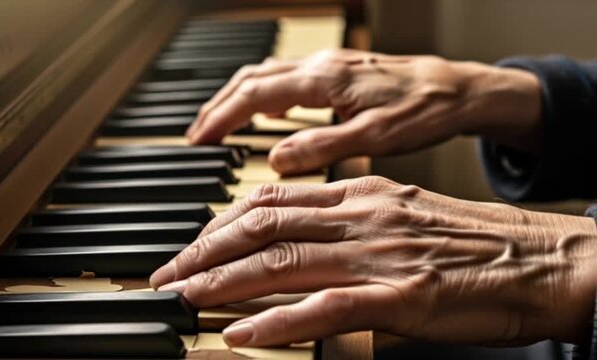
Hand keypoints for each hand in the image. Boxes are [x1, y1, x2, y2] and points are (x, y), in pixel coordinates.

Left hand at [151, 177, 596, 346]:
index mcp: (361, 195)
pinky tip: (243, 332)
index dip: (222, 222)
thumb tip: (302, 236)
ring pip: (282, 262)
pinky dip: (278, 322)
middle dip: (207, 251)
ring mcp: (378, 256)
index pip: (272, 200)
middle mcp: (361, 217)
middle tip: (170, 273)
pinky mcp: (400, 298)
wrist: (540, 260)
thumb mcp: (401, 214)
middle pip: (264, 227)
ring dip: (225, 282)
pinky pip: (324, 308)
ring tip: (187, 298)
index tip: (193, 243)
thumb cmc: (472, 243)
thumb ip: (349, 220)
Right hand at [186, 49, 541, 174]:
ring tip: (218, 126)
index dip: (220, 118)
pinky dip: (262, 95)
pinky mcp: (337, 73)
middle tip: (197, 137)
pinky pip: (285, 78)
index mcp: (323, 80)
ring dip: (236, 99)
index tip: (198, 141)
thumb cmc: (424, 111)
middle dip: (218, 107)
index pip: (253, 95)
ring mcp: (327, 66)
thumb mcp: (374, 138)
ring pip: (265, 75)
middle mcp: (319, 66)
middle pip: (250, 80)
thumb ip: (322, 147)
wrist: (458, 89)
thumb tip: (276, 162)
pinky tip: (264, 113)